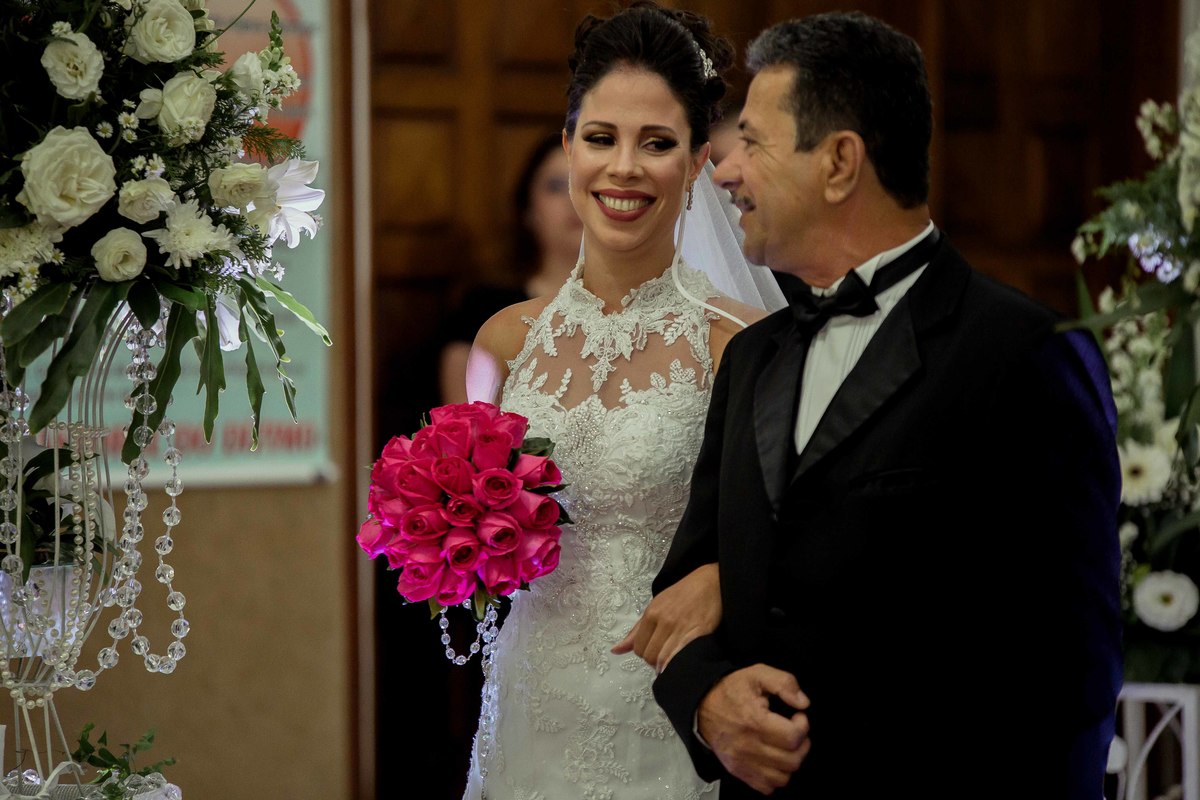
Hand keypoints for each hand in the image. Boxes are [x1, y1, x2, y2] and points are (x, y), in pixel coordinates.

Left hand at [612, 563, 719, 670]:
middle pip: (650, 655)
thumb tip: (616, 650)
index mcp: (651, 613)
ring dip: (665, 666)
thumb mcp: (656, 606)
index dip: (644, 654)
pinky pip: (680, 655)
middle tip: (663, 659)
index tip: (653, 652)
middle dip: (654, 662)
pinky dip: (676, 664)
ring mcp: (680, 627)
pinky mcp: (698, 633)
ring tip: (671, 663)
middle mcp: (663, 621)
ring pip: (663, 658)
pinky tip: (680, 663)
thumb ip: (636, 630)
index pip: (638, 648)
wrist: (711, 582)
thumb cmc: (683, 594)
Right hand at [698, 664, 809, 794]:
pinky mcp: (738, 771)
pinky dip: (775, 776)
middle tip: (794, 731)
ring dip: (790, 761)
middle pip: (792, 760)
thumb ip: (784, 683)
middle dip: (801, 745)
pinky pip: (767, 787)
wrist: (701, 706)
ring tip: (785, 746)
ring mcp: (742, 762)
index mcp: (754, 721)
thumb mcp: (758, 674)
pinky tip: (773, 759)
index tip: (798, 717)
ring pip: (783, 777)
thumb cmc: (731, 690)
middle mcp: (748, 746)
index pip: (793, 737)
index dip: (803, 726)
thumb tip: (803, 703)